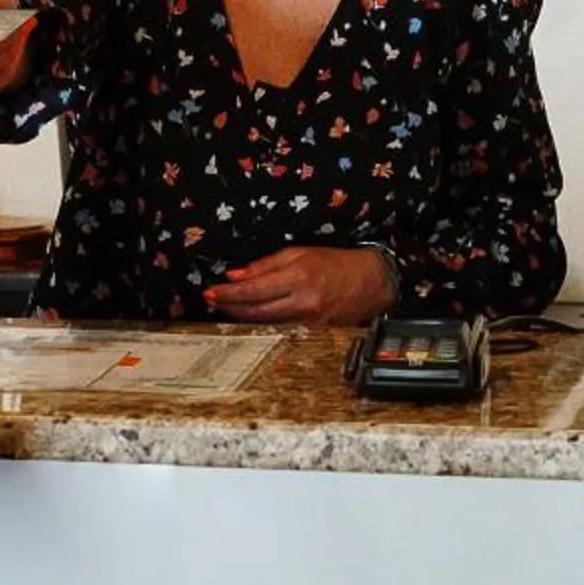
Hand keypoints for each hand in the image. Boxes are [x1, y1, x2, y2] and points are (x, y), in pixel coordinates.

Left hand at [202, 245, 394, 324]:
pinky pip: (281, 327)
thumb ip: (266, 265)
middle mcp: (303, 300)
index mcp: (299, 275)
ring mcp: (309, 319)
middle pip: (256, 310)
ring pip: (266, 322)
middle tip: (210, 301)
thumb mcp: (300, 253)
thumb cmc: (337, 263)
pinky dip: (264, 322)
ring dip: (242, 316)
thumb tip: (235, 274)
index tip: (211, 291)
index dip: (229, 293)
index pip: (254, 288)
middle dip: (229, 306)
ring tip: (225, 308)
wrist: (373, 281)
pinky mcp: (314, 331)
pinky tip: (251, 317)